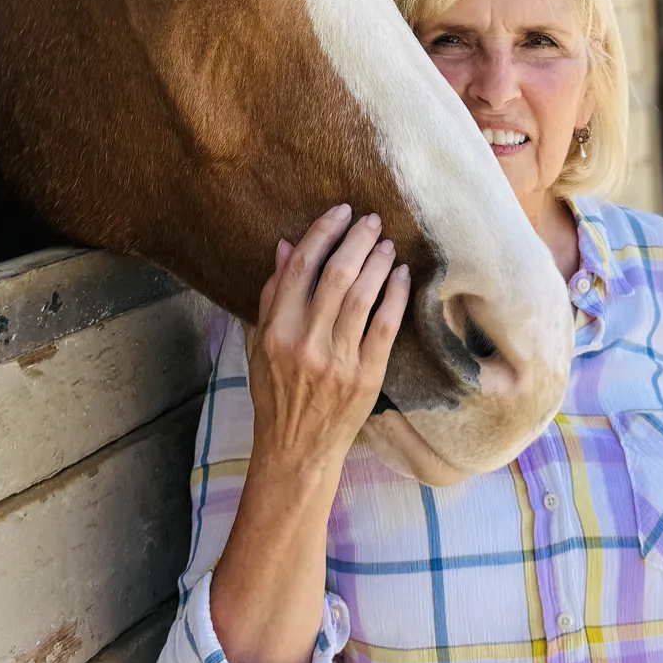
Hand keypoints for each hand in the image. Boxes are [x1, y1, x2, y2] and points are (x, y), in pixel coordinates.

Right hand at [247, 204, 408, 482]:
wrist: (297, 449)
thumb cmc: (276, 393)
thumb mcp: (261, 342)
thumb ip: (273, 294)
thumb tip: (286, 246)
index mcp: (277, 331)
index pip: (301, 268)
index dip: (323, 233)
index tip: (340, 212)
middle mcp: (306, 343)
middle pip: (336, 275)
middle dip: (356, 240)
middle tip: (370, 220)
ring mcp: (339, 361)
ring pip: (363, 297)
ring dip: (378, 262)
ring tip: (386, 243)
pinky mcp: (367, 377)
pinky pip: (386, 327)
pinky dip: (395, 295)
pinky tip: (401, 275)